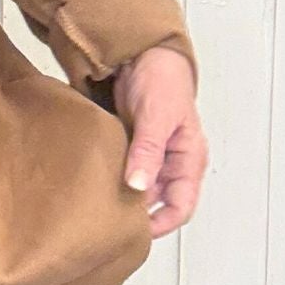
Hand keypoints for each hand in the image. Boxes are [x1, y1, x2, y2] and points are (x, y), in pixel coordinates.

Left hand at [113, 46, 208, 239]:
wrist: (142, 51)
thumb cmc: (162, 79)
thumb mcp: (157, 116)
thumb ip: (148, 151)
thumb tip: (139, 185)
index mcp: (188, 159)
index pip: (181, 207)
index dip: (161, 224)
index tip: (134, 232)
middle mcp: (171, 162)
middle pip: (157, 202)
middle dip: (137, 213)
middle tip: (109, 222)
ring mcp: (151, 154)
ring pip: (139, 187)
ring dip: (122, 194)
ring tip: (99, 204)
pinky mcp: (132, 146)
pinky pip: (125, 169)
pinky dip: (113, 176)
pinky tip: (95, 180)